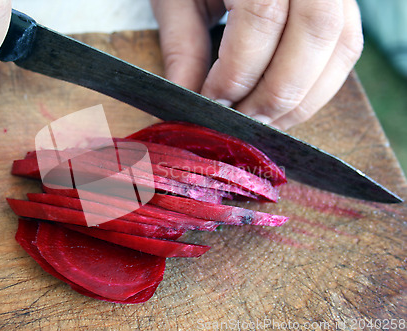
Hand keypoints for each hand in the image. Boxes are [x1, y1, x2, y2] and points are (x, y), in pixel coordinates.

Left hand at [151, 0, 363, 129]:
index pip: (262, 19)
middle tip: (242, 120)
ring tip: (263, 119)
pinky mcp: (344, 3)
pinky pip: (346, 48)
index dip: (236, 73)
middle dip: (275, 93)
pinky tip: (285, 101)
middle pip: (315, 33)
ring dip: (302, 97)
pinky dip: (318, 85)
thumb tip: (188, 99)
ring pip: (340, 46)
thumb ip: (183, 48)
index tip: (212, 103)